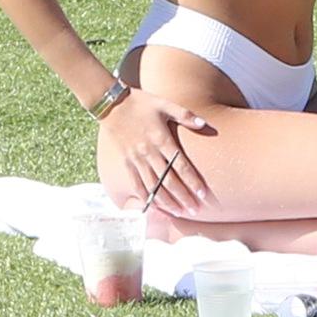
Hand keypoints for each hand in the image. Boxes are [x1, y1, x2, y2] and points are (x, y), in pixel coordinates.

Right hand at [99, 87, 211, 215]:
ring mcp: (135, 160)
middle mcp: (148, 153)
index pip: (180, 166)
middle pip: (169, 181)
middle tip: (195, 210)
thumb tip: (204, 123)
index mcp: (161, 139)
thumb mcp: (165, 104)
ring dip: (167, 201)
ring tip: (179, 213)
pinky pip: (136, 185)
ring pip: (153, 186)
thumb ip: (185, 115)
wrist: (111, 104)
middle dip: (183, 197)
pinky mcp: (125, 163)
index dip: (192, 181)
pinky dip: (146, 197)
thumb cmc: (141, 103)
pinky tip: (154, 207)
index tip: (202, 194)